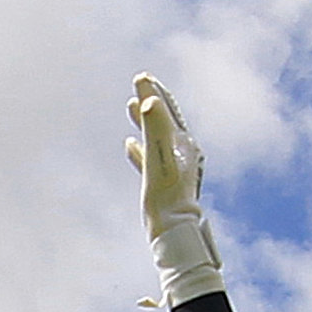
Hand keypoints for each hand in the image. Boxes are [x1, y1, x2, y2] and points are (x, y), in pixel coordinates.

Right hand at [126, 73, 223, 305]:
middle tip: (139, 84)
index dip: (155, 91)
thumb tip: (148, 96)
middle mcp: (183, 153)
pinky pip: (150, 159)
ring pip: (157, 137)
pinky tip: (128, 144)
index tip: (142, 77)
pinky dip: (140, 147)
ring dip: (144, 121)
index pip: (168, 109)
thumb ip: (154, 125)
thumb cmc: (167, 197)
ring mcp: (174, 169)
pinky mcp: (165, 185)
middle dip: (152, 101)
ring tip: (131, 106)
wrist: (174, 234)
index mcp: (182, 143)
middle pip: (165, 119)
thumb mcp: (158, 156)